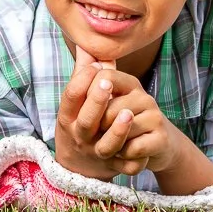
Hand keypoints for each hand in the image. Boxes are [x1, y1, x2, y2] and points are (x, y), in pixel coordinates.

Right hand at [55, 55, 147, 180]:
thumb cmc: (79, 124)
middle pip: (87, 120)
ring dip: (117, 131)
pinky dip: (134, 157)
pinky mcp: (113, 168)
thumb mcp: (75, 103)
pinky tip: (143, 144)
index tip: (95, 67)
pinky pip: (125, 165)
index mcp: (69, 118)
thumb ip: (82, 74)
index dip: (82, 81)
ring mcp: (96, 153)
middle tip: (107, 82)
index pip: (71, 97)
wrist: (78, 168)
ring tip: (128, 113)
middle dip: (96, 101)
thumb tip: (86, 43)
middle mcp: (80, 136)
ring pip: (106, 145)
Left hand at [88, 81, 180, 178]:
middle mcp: (144, 97)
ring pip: (119, 129)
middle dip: (96, 126)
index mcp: (128, 84)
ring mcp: (155, 117)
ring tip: (110, 145)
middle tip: (96, 134)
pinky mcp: (162, 139)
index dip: (89, 94)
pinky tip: (123, 155)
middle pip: (109, 108)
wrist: (156, 148)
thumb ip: (90, 78)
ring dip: (107, 144)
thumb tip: (81, 46)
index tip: (83, 109)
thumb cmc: (121, 124)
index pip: (104, 77)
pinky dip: (122, 155)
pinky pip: (132, 148)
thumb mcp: (106, 103)